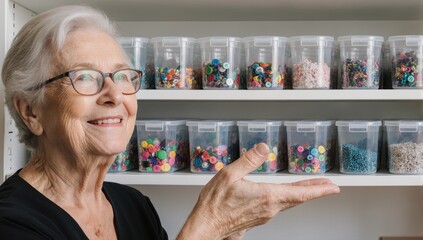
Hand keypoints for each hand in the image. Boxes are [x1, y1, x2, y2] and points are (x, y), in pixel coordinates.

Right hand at [177, 143, 339, 239]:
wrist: (207, 226)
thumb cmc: (215, 204)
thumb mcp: (229, 175)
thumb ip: (249, 160)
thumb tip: (264, 147)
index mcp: (266, 196)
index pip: (300, 193)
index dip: (319, 190)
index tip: (333, 187)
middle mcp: (269, 208)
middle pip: (299, 198)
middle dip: (316, 191)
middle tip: (330, 186)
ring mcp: (264, 215)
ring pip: (289, 203)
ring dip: (302, 194)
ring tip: (312, 188)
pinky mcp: (258, 218)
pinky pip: (279, 206)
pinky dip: (289, 199)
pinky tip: (286, 195)